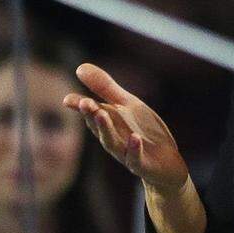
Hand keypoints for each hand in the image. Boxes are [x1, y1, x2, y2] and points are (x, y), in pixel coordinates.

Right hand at [63, 63, 188, 192]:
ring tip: (100, 114)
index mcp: (108, 122)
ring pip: (111, 143)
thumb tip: (80, 67)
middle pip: (98, 127)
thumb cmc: (142, 131)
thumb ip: (105, 88)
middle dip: (91, 115)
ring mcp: (126, 153)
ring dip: (105, 129)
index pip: (90, 113)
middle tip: (84, 102)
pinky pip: (135, 158)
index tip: (68, 99)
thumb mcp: (127, 105)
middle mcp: (113, 138)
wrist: (166, 164)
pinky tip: (134, 138)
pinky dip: (134, 149)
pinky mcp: (142, 165)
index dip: (79, 106)